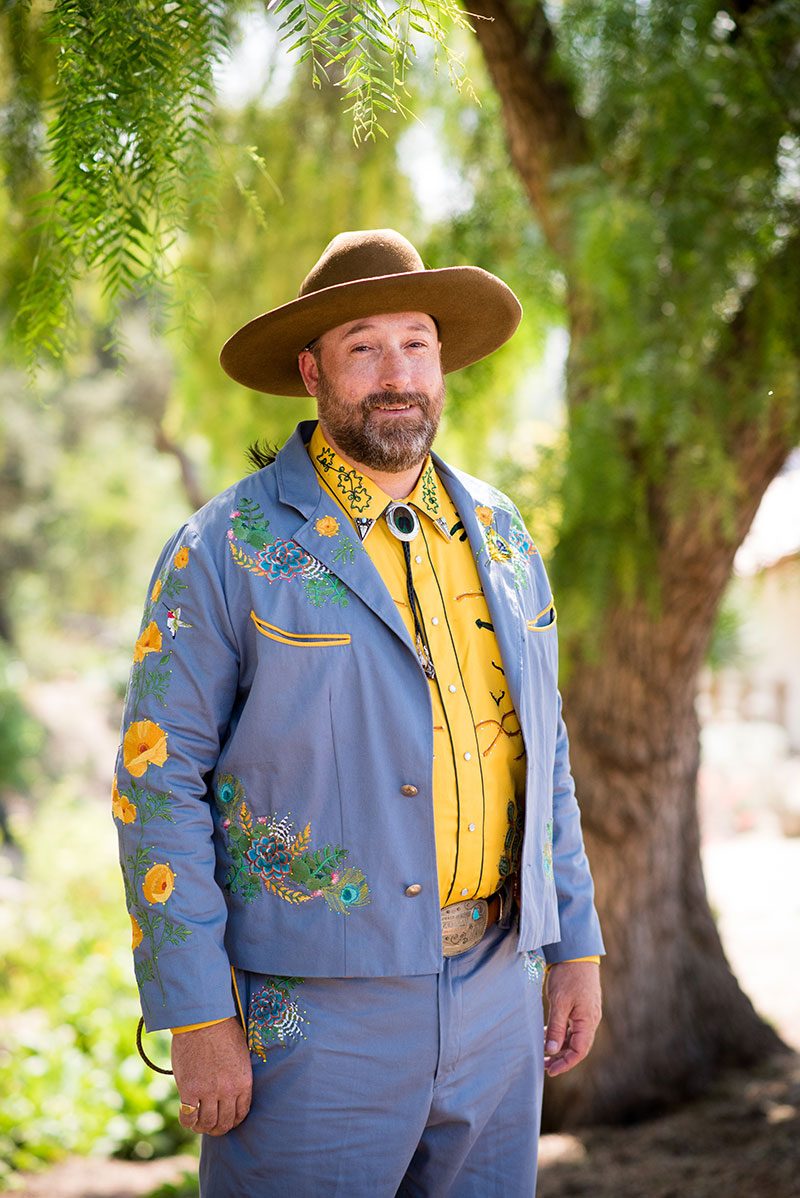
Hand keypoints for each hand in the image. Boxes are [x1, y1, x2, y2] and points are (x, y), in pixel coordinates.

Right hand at [172, 1017, 252, 1135]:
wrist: (203, 1020)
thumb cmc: (222, 1032)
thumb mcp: (240, 1055)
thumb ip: (237, 1075)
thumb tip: (233, 1090)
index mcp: (243, 1081)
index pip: (241, 1113)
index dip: (234, 1121)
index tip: (227, 1121)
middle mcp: (228, 1090)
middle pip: (224, 1122)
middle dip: (218, 1128)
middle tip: (211, 1127)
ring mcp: (208, 1092)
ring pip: (207, 1123)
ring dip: (202, 1127)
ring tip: (198, 1124)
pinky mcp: (189, 1090)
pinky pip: (188, 1117)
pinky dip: (187, 1122)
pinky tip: (186, 1117)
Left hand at [543, 961, 601, 1077]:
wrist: (576, 952)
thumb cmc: (568, 976)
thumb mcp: (559, 1002)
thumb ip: (556, 1027)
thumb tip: (551, 1050)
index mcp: (588, 1021)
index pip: (579, 1051)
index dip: (565, 1063)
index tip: (550, 1070)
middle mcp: (590, 1020)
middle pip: (577, 1047)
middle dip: (561, 1058)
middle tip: (544, 1065)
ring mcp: (586, 1013)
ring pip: (574, 1037)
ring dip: (559, 1046)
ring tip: (543, 1052)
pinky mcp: (580, 1006)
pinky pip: (572, 1027)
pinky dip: (560, 1033)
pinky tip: (546, 1034)